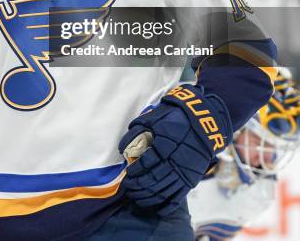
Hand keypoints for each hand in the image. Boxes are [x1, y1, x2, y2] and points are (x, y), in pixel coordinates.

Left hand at [119, 85, 231, 214]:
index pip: (146, 163)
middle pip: (152, 180)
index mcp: (165, 145)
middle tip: (128, 188)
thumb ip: (138, 129)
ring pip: (163, 191)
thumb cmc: (176, 117)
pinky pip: (178, 198)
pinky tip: (156, 209)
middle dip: (137, 186)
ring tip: (136, 198)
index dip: (134, 171)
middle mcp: (175, 161)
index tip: (127, 172)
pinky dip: (166, 206)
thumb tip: (123, 147)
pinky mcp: (191, 179)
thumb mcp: (155, 117)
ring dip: (147, 197)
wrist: (204, 122)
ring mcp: (184, 172)